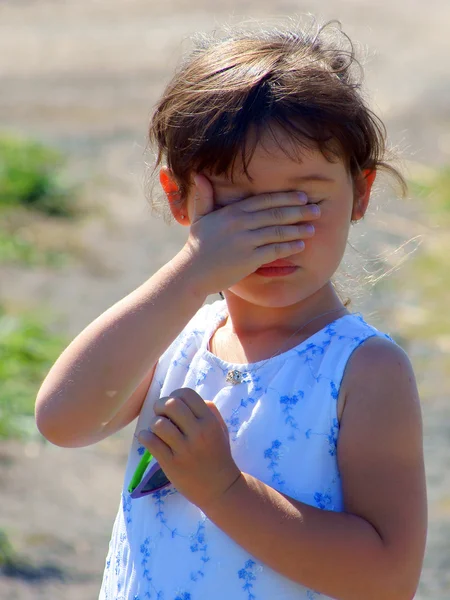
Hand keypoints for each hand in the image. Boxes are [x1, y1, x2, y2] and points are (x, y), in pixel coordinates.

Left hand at [137, 387, 241, 509]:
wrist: (221, 488)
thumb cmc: (219, 455)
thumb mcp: (220, 429)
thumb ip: (208, 410)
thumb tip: (186, 399)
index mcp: (210, 421)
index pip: (186, 394)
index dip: (175, 395)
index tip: (173, 404)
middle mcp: (198, 432)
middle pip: (170, 404)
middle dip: (160, 406)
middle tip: (161, 414)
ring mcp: (184, 449)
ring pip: (158, 423)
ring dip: (154, 424)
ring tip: (158, 431)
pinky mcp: (171, 464)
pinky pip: (151, 442)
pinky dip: (145, 437)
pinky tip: (149, 439)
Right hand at [179, 174, 319, 294]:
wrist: (191, 273)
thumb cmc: (197, 246)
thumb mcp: (199, 218)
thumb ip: (205, 197)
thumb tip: (199, 175)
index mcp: (232, 212)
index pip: (264, 201)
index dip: (286, 198)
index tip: (302, 196)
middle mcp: (240, 224)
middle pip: (276, 214)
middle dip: (299, 211)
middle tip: (317, 210)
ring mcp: (245, 241)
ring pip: (278, 232)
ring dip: (298, 229)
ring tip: (313, 228)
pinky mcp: (249, 259)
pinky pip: (275, 251)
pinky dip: (289, 247)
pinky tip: (300, 246)